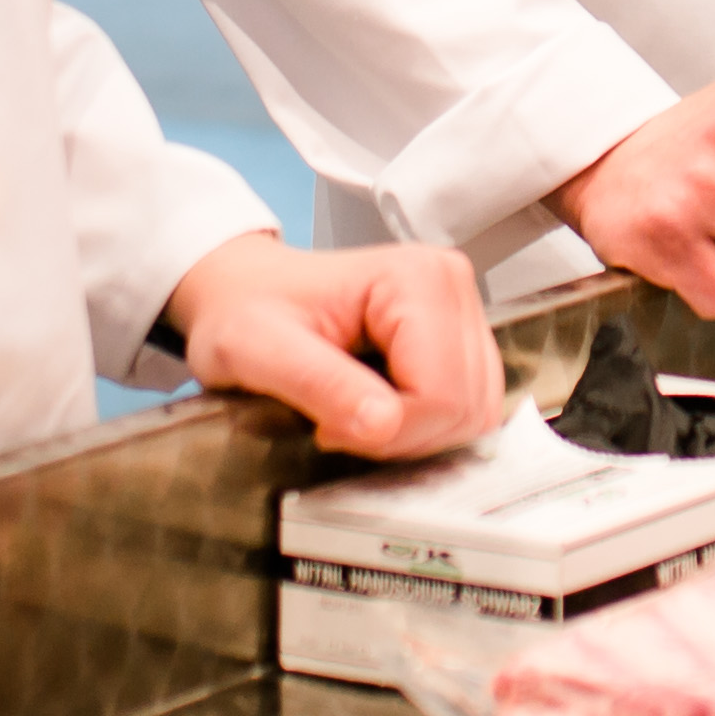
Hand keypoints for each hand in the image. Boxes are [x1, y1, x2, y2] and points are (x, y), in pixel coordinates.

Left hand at [167, 231, 506, 457]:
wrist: (240, 291)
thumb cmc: (245, 311)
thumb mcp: (260, 349)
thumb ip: (322, 385)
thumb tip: (384, 425)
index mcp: (416, 279)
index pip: (442, 395)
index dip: (389, 432)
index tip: (328, 424)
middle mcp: (452, 285)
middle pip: (464, 408)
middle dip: (403, 436)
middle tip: (339, 423)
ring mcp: (461, 311)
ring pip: (473, 414)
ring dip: (414, 435)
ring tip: (355, 415)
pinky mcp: (459, 338)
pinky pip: (467, 409)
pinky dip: (424, 427)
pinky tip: (380, 409)